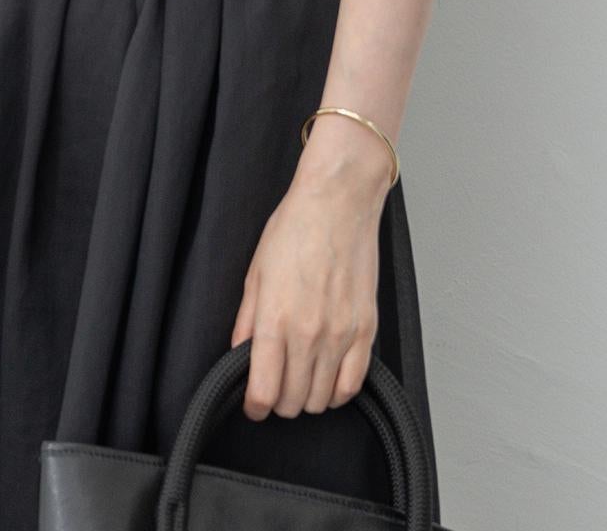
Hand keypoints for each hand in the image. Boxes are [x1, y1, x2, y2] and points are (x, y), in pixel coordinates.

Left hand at [229, 130, 391, 417]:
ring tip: (300, 380)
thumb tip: (240, 353)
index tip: (253, 403)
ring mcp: (341, 334)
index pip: (264, 391)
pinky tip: (328, 379)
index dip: (255, 406)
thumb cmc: (295, 227)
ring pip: (322, 399)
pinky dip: (338, 392)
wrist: (338, 201)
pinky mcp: (366, 329)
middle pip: (293, 401)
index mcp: (276, 319)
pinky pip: (353, 383)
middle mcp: (309, 333)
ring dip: (307, 397)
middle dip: (279, 401)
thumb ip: (248, 320)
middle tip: (275, 386)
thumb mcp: (257, 271)